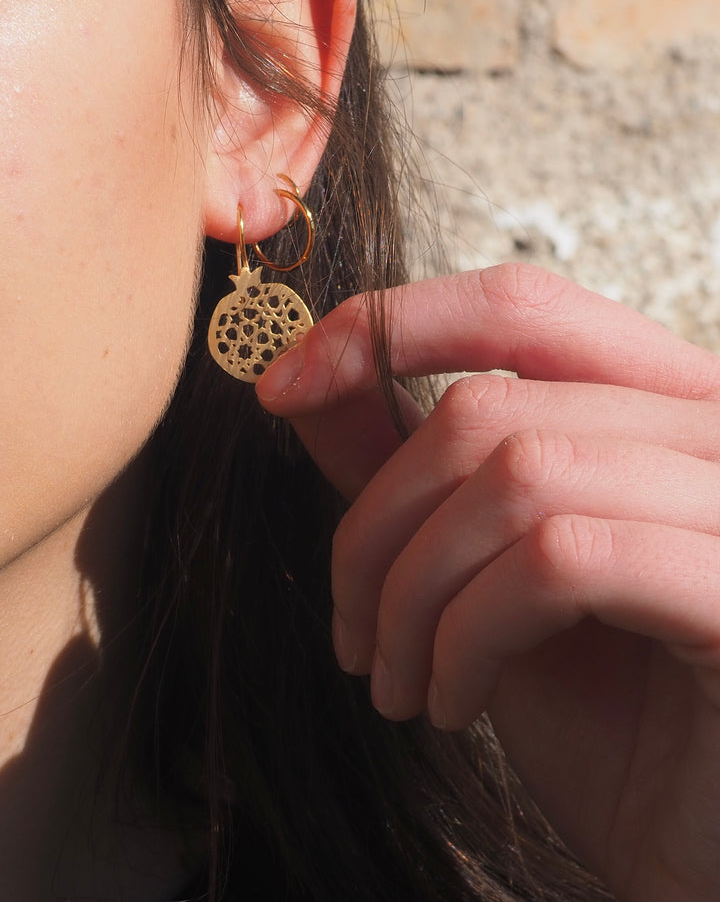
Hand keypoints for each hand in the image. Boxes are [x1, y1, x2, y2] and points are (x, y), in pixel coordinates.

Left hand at [257, 264, 719, 900]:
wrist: (686, 849)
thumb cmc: (600, 713)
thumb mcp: (482, 570)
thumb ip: (404, 462)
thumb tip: (308, 378)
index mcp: (660, 411)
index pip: (523, 308)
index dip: (391, 326)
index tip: (283, 382)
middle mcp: (715, 434)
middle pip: (491, 409)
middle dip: (379, 524)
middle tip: (350, 627)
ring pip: (516, 476)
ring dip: (414, 591)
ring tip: (395, 678)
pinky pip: (559, 559)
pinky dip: (469, 634)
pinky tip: (452, 701)